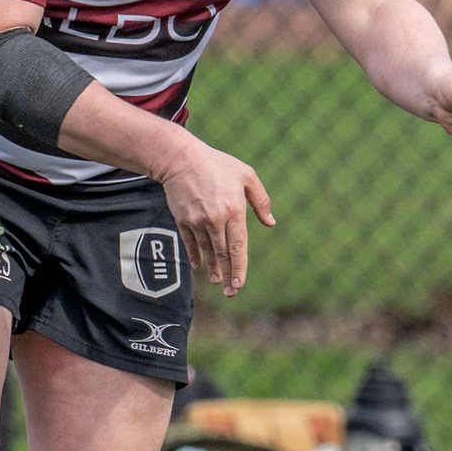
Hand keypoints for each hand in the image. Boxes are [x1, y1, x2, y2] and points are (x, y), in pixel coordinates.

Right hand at [157, 138, 272, 296]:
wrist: (180, 159)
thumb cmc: (217, 165)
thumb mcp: (246, 176)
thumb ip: (261, 201)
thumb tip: (270, 223)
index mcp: (234, 210)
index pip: (238, 247)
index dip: (239, 268)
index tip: (240, 285)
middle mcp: (215, 219)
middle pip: (222, 254)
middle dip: (228, 275)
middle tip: (231, 292)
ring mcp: (197, 221)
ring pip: (207, 251)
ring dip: (213, 268)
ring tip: (219, 280)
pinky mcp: (182, 220)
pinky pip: (190, 243)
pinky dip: (196, 256)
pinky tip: (200, 266)